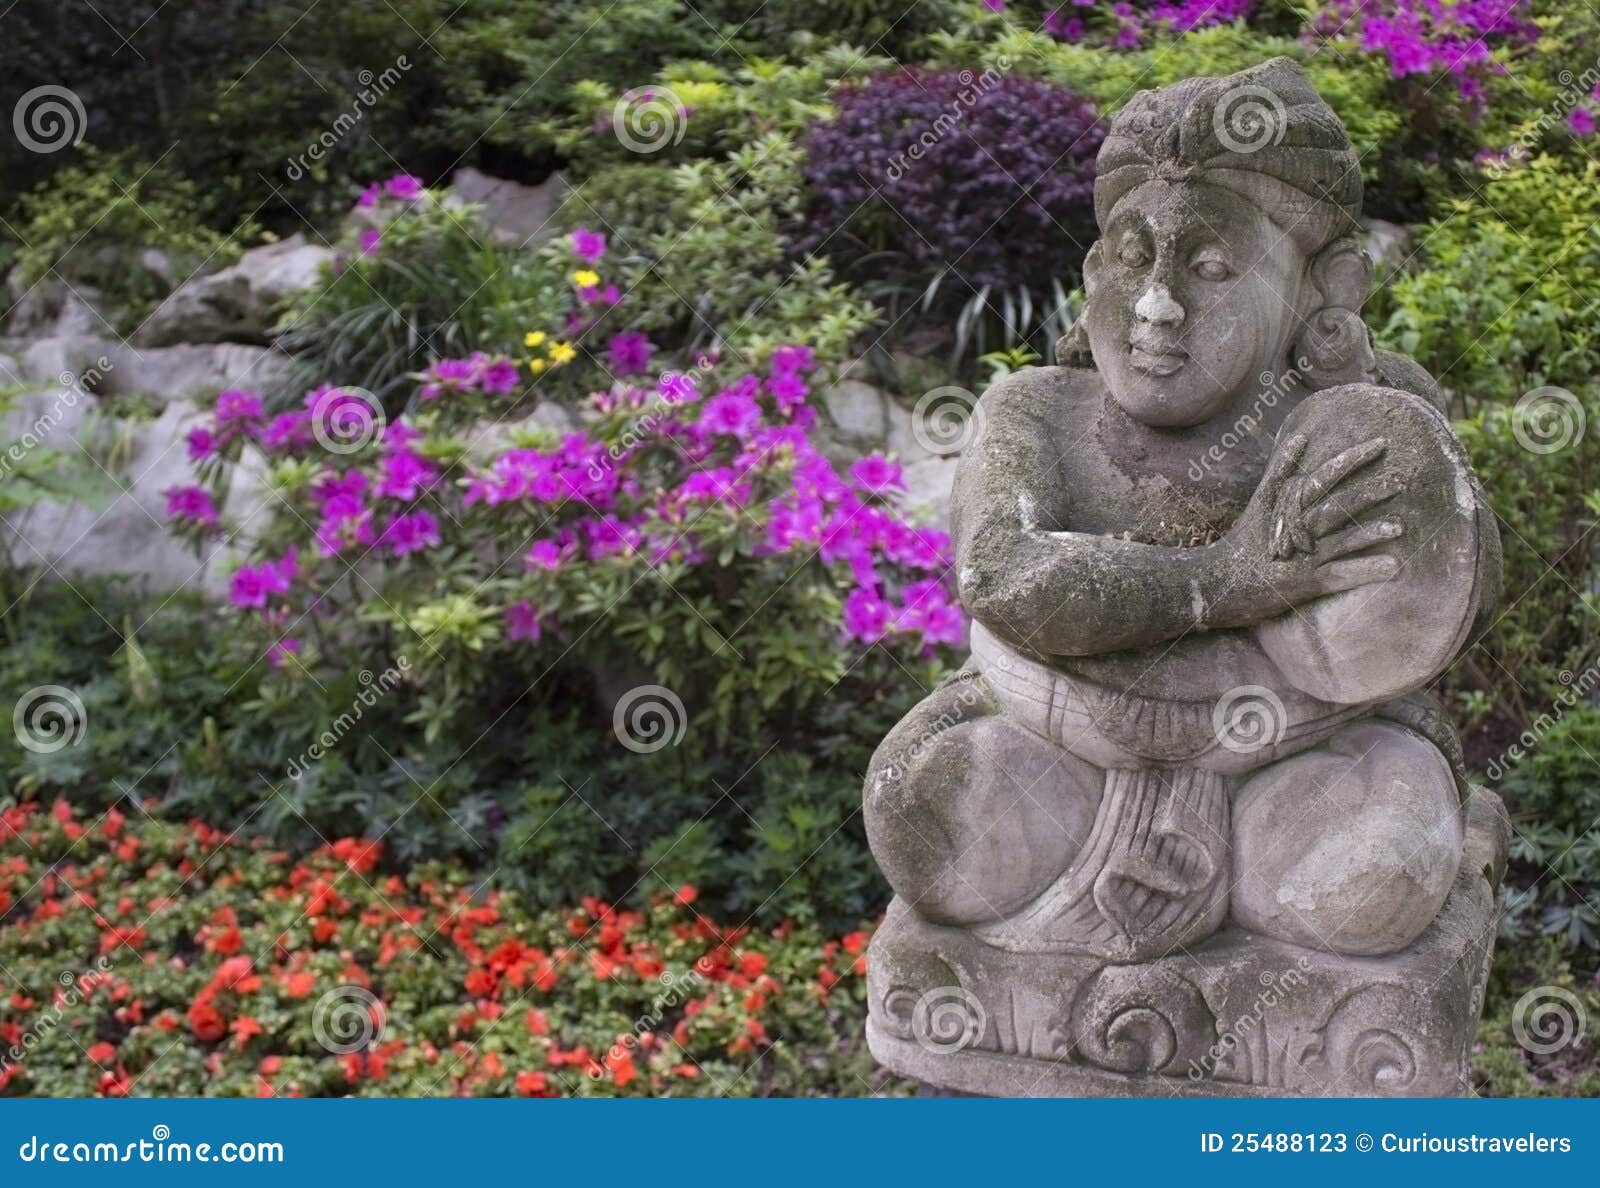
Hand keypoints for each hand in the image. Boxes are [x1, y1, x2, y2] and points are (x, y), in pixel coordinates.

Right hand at [1216, 432, 1403, 620]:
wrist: (1213, 584)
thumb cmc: (1242, 543)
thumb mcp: (1259, 503)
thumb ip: (1280, 471)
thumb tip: (1301, 436)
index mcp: (1286, 507)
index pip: (1322, 477)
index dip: (1351, 460)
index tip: (1381, 443)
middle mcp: (1294, 529)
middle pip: (1335, 506)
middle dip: (1369, 493)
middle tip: (1402, 481)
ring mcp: (1299, 557)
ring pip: (1338, 541)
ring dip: (1370, 533)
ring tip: (1401, 528)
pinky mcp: (1302, 584)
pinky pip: (1338, 576)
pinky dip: (1364, 571)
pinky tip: (1392, 567)